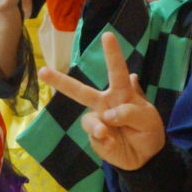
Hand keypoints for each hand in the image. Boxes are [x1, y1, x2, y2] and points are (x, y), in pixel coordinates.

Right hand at [40, 33, 165, 171]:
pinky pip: (95, 136)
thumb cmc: (148, 130)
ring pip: (88, 119)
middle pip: (81, 91)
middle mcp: (105, 103)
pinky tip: (113, 143)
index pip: (117, 71)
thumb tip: (109, 113)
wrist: (146, 157)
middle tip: (42, 71)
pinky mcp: (95, 137)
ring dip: (97, 126)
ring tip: (106, 133)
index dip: (112, 54)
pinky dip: (105, 140)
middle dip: (61, 81)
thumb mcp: (148, 118)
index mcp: (122, 92)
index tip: (107, 35)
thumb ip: (131, 112)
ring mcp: (98, 121)